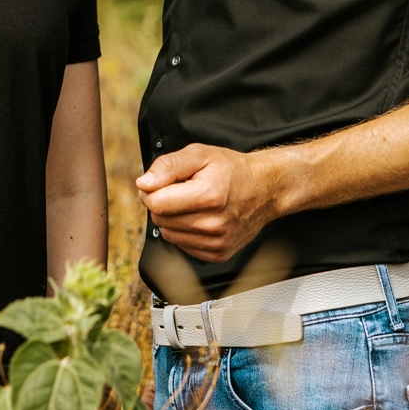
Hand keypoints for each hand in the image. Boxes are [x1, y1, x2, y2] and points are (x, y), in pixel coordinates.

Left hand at [135, 141, 282, 262]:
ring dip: (173, 219)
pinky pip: (183, 246)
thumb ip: (168, 166)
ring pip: (169, 235)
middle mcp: (214, 223)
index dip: (152, 190)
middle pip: (160, 220)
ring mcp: (217, 242)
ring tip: (193, 204)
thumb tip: (144, 183)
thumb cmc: (232, 170)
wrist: (265, 189)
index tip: (162, 183)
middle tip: (182, 191)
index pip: (156, 203)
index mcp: (209, 195)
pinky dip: (185, 232)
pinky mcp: (218, 254)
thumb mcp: (200, 155)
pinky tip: (200, 218)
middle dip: (163, 203)